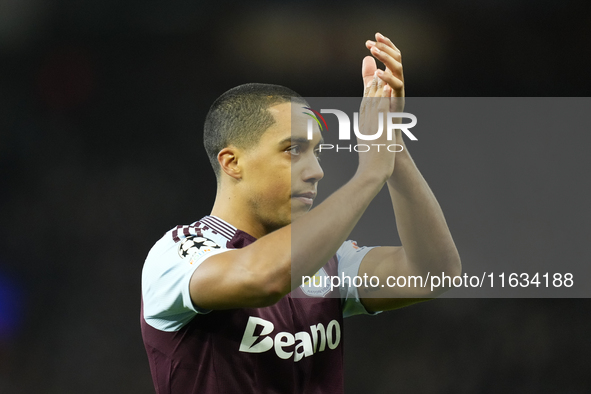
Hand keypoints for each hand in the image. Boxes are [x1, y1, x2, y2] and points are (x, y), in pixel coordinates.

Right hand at [356, 66, 395, 181]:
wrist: (370, 173)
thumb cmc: (370, 168)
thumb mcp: (368, 152)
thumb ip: (369, 143)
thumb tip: (368, 142)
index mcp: (362, 129)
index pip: (364, 107)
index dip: (367, 93)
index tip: (369, 82)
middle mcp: (365, 124)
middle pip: (367, 100)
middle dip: (369, 83)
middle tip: (370, 68)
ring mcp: (371, 124)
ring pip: (372, 100)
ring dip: (376, 84)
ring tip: (379, 70)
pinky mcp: (379, 127)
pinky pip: (381, 106)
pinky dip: (383, 94)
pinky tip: (386, 84)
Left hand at [364, 32, 404, 112]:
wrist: (386, 130)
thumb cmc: (380, 110)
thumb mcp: (371, 89)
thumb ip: (369, 75)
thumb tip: (366, 58)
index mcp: (393, 76)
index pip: (393, 55)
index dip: (386, 44)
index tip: (375, 35)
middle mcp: (398, 80)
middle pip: (397, 58)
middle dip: (385, 48)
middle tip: (370, 43)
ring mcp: (400, 90)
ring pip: (399, 69)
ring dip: (386, 58)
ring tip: (374, 51)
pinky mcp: (398, 100)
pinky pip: (397, 86)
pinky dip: (388, 78)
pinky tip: (378, 72)